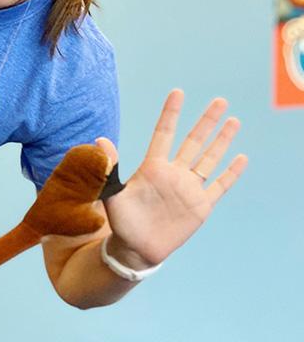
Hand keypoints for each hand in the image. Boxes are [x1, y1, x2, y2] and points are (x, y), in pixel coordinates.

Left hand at [96, 89, 247, 268]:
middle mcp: (173, 174)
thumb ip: (110, 169)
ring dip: (222, 141)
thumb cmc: (122, 221)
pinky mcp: (200, 206)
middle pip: (193, 142)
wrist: (136, 249)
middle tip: (220, 101)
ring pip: (209, 159)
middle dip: (206, 122)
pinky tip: (241, 158)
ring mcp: (188, 189)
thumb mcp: (112, 195)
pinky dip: (231, 173)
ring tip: (234, 121)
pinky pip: (219, 185)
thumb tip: (99, 140)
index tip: (177, 92)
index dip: (170, 114)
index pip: (164, 134)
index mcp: (152, 168)